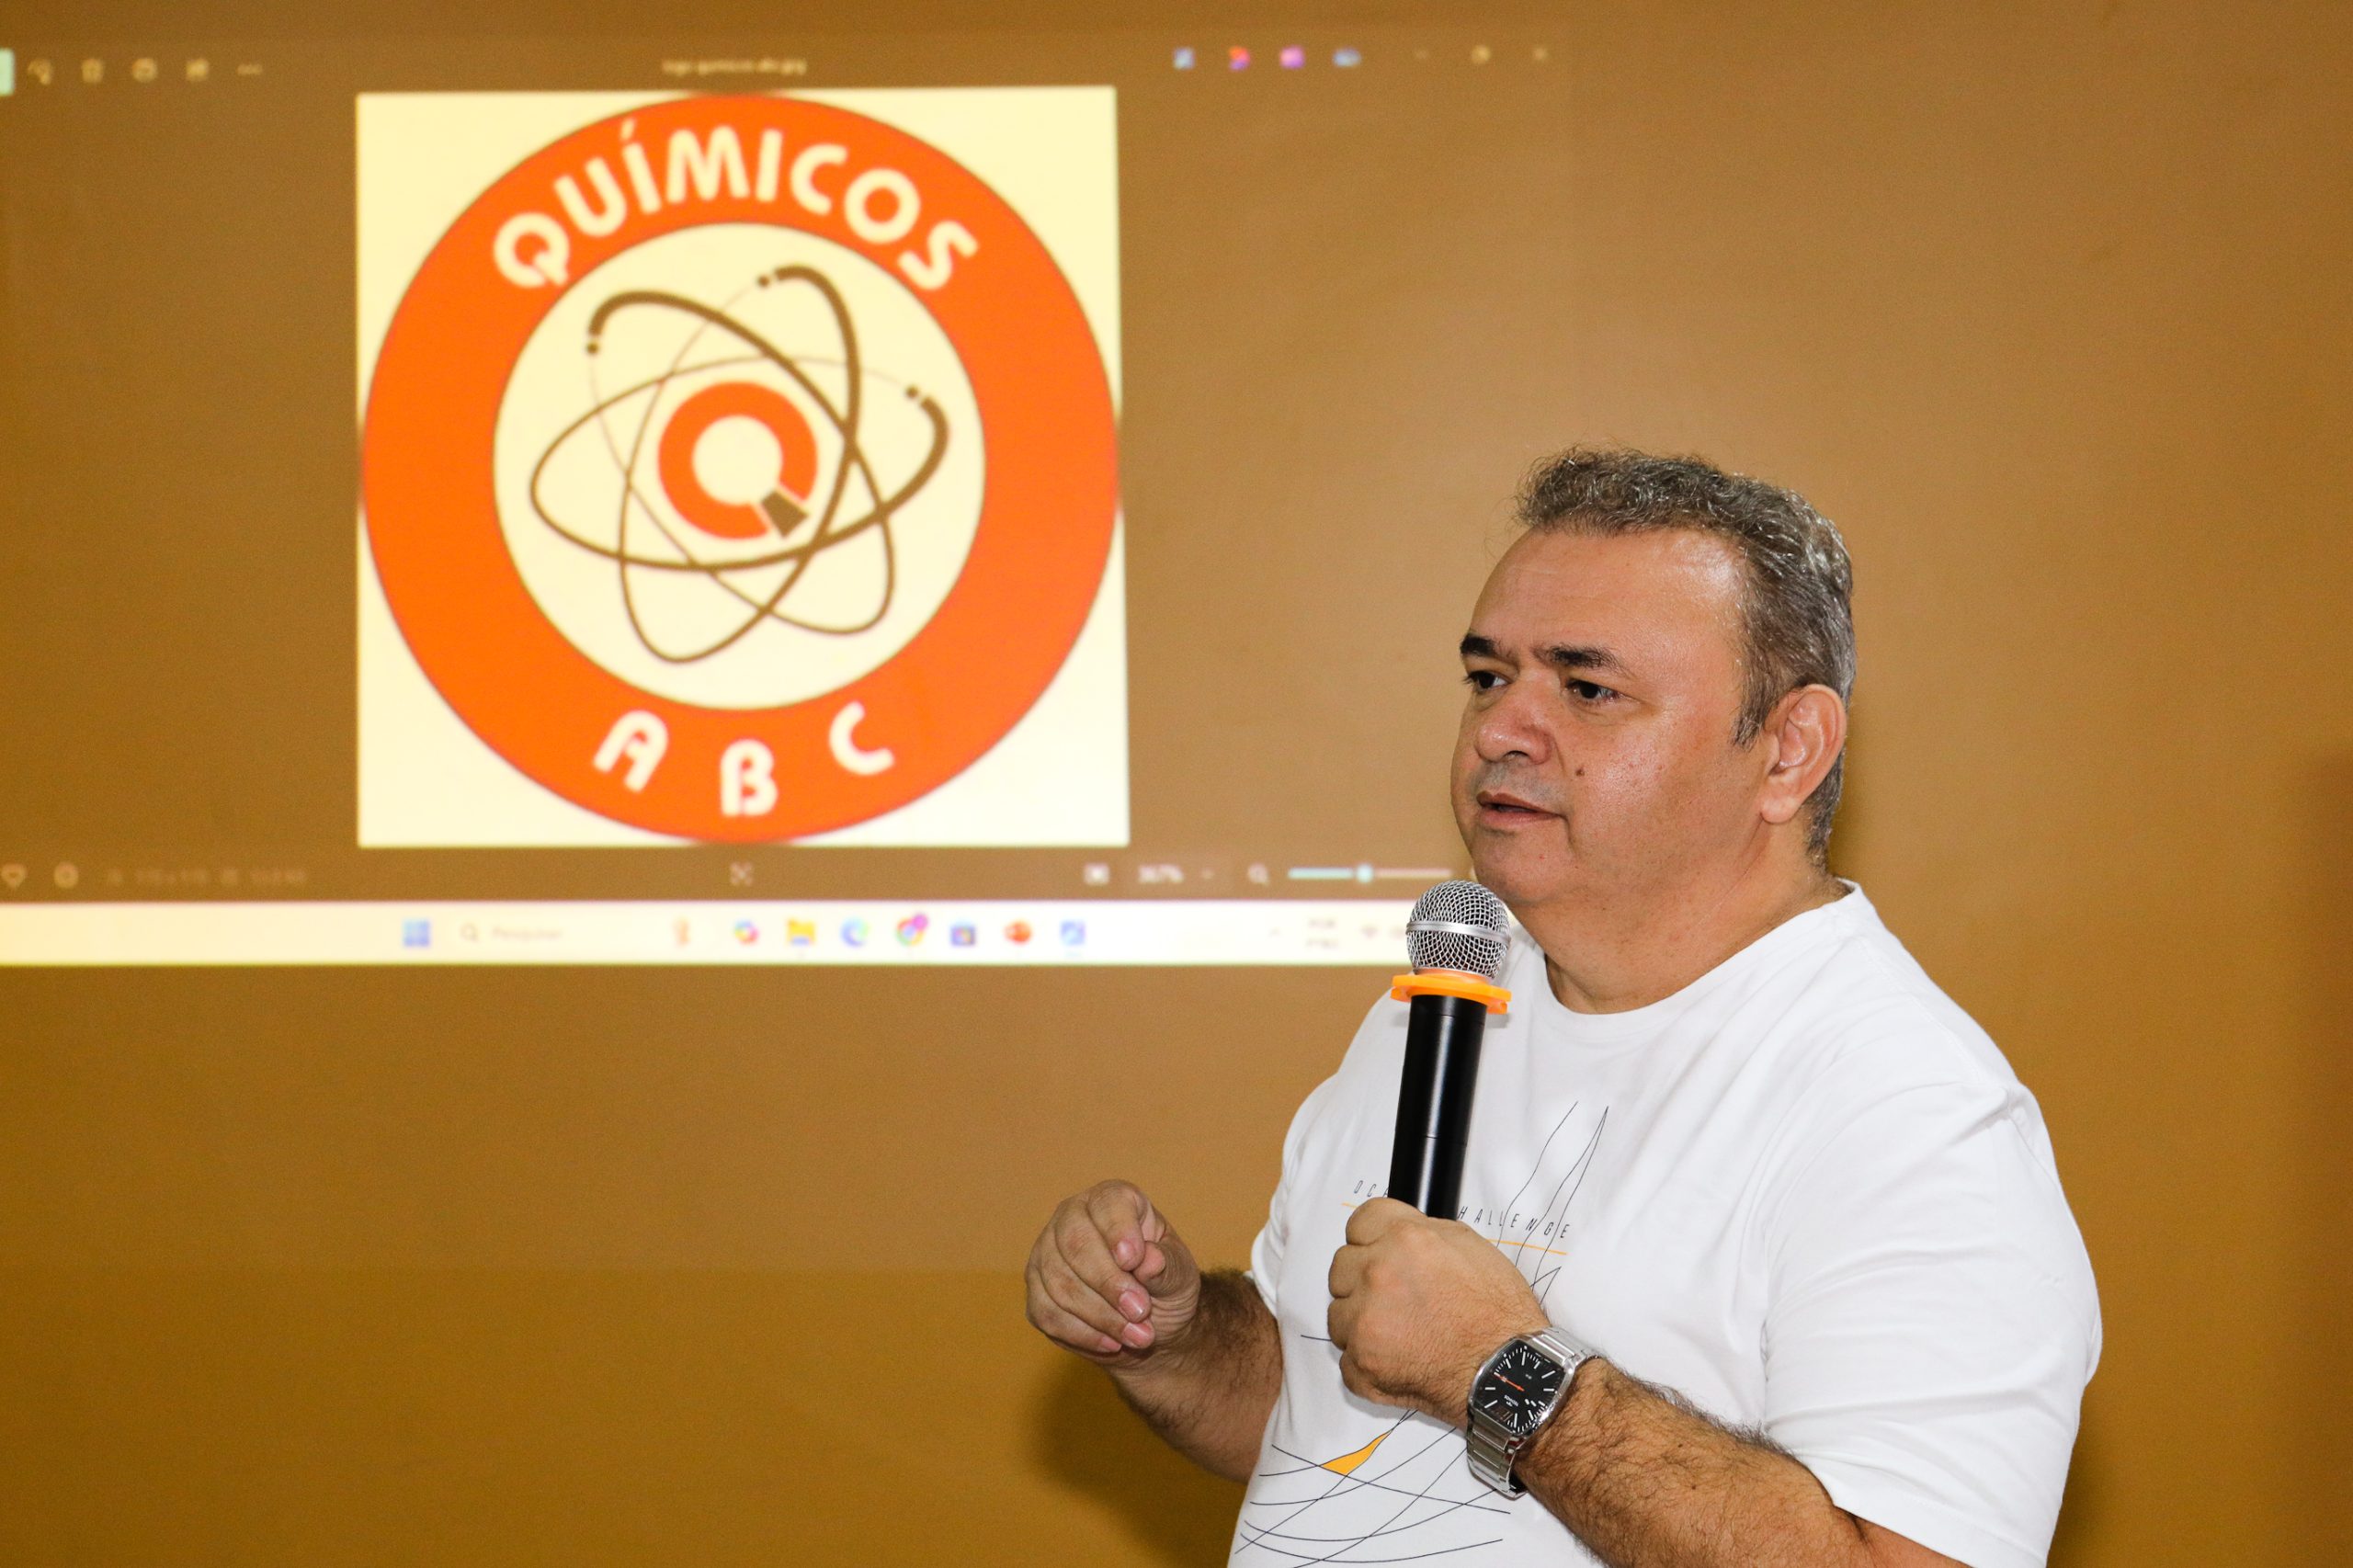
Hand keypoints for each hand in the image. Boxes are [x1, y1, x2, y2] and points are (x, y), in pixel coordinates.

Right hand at [1025, 1179, 1203, 1367]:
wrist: (1148, 1323)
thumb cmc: (1166, 1284)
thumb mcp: (1180, 1275)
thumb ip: (1167, 1266)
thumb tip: (1149, 1260)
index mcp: (1112, 1200)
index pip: (1107, 1203)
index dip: (1118, 1231)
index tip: (1134, 1261)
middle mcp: (1071, 1218)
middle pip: (1075, 1244)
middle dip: (1108, 1283)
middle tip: (1141, 1311)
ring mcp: (1046, 1254)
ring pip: (1059, 1283)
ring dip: (1101, 1316)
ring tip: (1139, 1336)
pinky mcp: (1036, 1292)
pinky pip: (1047, 1313)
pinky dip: (1082, 1334)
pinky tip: (1111, 1344)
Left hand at [1326, 1198, 1549, 1426]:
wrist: (1509, 1371)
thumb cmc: (1498, 1316)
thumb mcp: (1471, 1247)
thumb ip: (1424, 1233)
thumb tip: (1397, 1232)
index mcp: (1406, 1240)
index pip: (1360, 1222)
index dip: (1371, 1238)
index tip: (1378, 1251)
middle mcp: (1379, 1275)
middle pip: (1342, 1266)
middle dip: (1362, 1279)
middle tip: (1393, 1298)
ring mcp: (1365, 1320)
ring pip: (1338, 1312)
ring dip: (1360, 1321)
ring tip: (1398, 1332)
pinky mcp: (1362, 1361)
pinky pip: (1345, 1355)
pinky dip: (1365, 1359)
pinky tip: (1396, 1358)